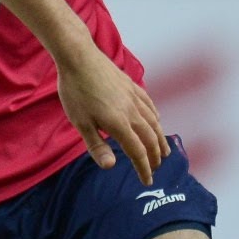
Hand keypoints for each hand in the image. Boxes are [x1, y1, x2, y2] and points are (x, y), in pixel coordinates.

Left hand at [57, 51, 168, 185]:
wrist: (79, 58)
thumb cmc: (75, 91)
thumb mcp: (80, 122)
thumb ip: (96, 146)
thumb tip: (111, 166)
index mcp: (119, 123)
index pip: (137, 152)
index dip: (143, 168)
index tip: (147, 181)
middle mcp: (132, 111)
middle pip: (150, 138)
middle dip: (154, 156)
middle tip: (156, 168)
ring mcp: (134, 97)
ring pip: (154, 122)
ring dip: (160, 139)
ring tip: (163, 150)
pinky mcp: (132, 86)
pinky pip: (150, 104)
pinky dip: (156, 116)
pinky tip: (157, 119)